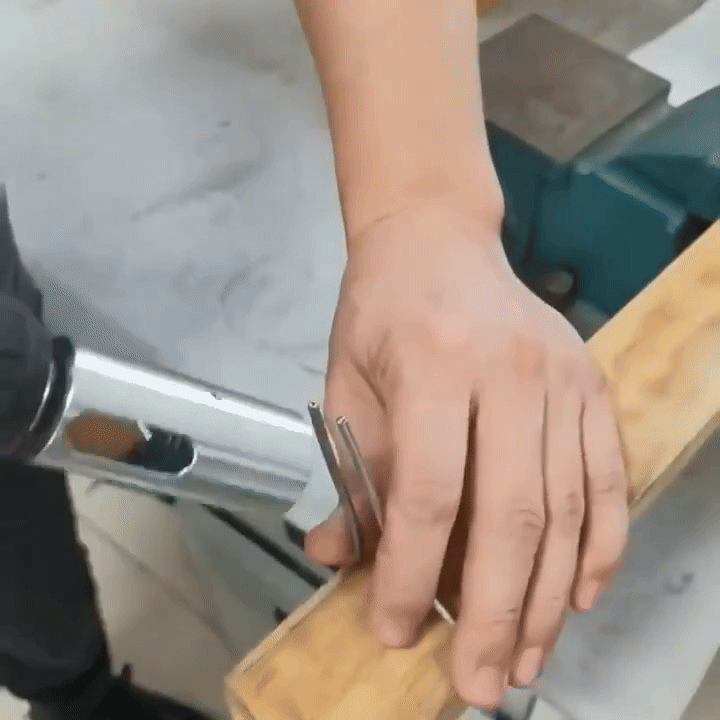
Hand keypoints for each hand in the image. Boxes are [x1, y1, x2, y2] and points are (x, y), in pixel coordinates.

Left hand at [305, 203, 628, 709]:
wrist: (437, 241)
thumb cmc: (383, 312)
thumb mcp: (347, 386)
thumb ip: (350, 474)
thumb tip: (337, 557)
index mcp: (436, 366)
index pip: (429, 494)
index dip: (411, 575)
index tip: (396, 630)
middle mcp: (512, 373)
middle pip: (511, 515)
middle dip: (492, 613)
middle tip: (477, 683)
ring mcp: (564, 380)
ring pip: (565, 511)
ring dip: (546, 599)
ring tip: (524, 662)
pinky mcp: (593, 389)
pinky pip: (606, 481)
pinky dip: (599, 547)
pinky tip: (577, 597)